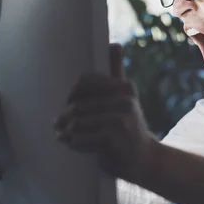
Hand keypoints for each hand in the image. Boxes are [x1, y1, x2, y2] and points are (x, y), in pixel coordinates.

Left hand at [54, 44, 158, 182]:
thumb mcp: (126, 97)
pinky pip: (79, 138)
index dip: (72, 95)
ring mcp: (118, 120)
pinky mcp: (111, 139)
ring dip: (66, 131)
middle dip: (65, 117)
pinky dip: (72, 143)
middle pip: (77, 105)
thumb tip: (114, 44)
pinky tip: (73, 144)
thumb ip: (117, 72)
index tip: (70, 105)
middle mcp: (124, 101)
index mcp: (125, 88)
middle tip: (58, 125)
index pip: (85, 82)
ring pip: (76, 123)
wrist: (145, 159)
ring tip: (63, 135)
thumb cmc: (130, 127)